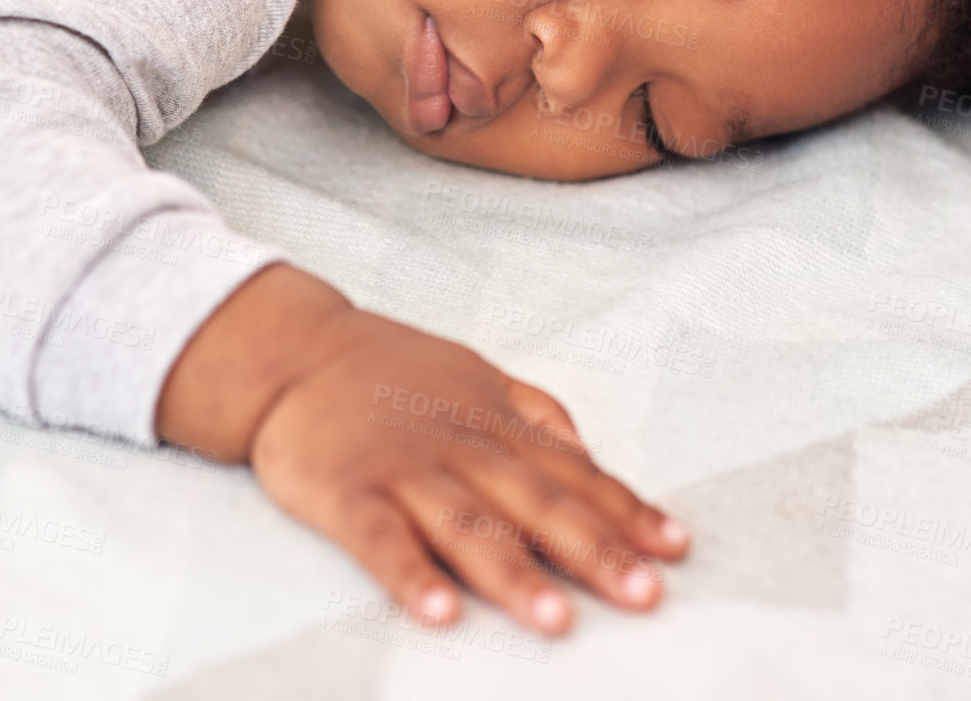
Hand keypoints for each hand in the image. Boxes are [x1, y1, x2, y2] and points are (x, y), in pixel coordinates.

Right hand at [249, 306, 690, 635]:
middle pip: (536, 503)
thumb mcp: (476, 374)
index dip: (627, 511)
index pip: (574, 474)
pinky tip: (440, 613)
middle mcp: (460, 447)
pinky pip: (381, 540)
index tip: (676, 548)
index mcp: (495, 424)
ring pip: (467, 526)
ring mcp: (405, 470)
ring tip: (556, 620)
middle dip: (594, 550)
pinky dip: (410, 576)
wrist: (294, 351)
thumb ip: (536, 412)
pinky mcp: (348, 492)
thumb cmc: (391, 370)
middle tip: (644, 594)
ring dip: (513, 573)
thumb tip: (589, 451)